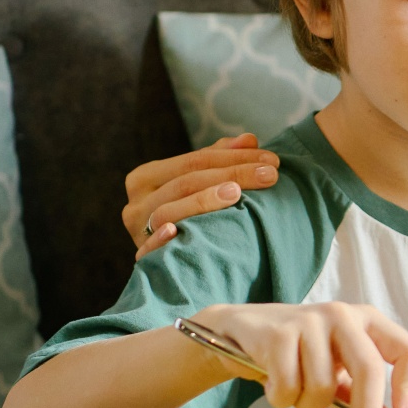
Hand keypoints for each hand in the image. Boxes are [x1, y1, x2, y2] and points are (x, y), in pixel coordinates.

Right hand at [124, 133, 278, 257]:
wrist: (175, 268)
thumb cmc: (190, 216)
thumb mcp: (200, 184)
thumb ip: (220, 160)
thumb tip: (249, 139)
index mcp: (146, 177)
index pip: (194, 160)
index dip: (233, 157)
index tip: (271, 160)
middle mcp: (137, 203)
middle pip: (186, 182)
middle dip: (232, 174)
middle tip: (270, 175)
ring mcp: (138, 232)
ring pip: (169, 211)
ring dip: (203, 200)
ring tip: (237, 193)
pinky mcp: (143, 259)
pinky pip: (148, 249)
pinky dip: (161, 239)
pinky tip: (178, 231)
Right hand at [199, 301, 407, 407]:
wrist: (243, 333)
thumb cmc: (299, 355)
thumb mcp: (337, 375)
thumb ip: (362, 400)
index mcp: (369, 323)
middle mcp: (344, 315)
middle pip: (369, 369)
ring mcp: (311, 320)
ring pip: (322, 386)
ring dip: (308, 406)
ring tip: (296, 393)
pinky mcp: (279, 333)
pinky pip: (289, 386)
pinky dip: (282, 398)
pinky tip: (275, 385)